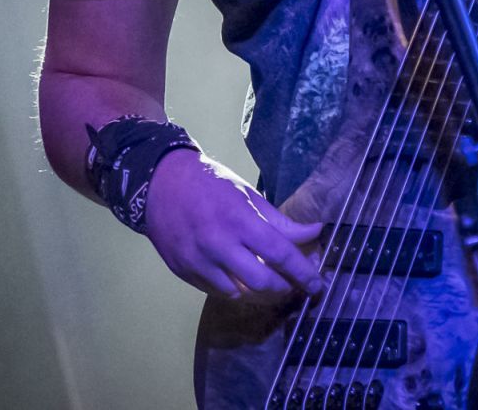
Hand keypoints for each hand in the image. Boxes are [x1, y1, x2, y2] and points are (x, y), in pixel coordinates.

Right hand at [143, 150, 325, 302]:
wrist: (159, 182)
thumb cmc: (209, 183)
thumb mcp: (247, 195)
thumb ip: (280, 221)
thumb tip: (314, 233)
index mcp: (239, 220)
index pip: (281, 254)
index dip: (304, 273)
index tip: (318, 285)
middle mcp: (219, 245)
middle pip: (262, 282)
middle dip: (284, 287)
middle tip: (294, 284)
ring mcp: (199, 262)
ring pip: (239, 294)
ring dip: (258, 291)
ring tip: (267, 281)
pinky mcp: (184, 272)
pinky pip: (216, 292)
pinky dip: (233, 288)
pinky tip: (239, 277)